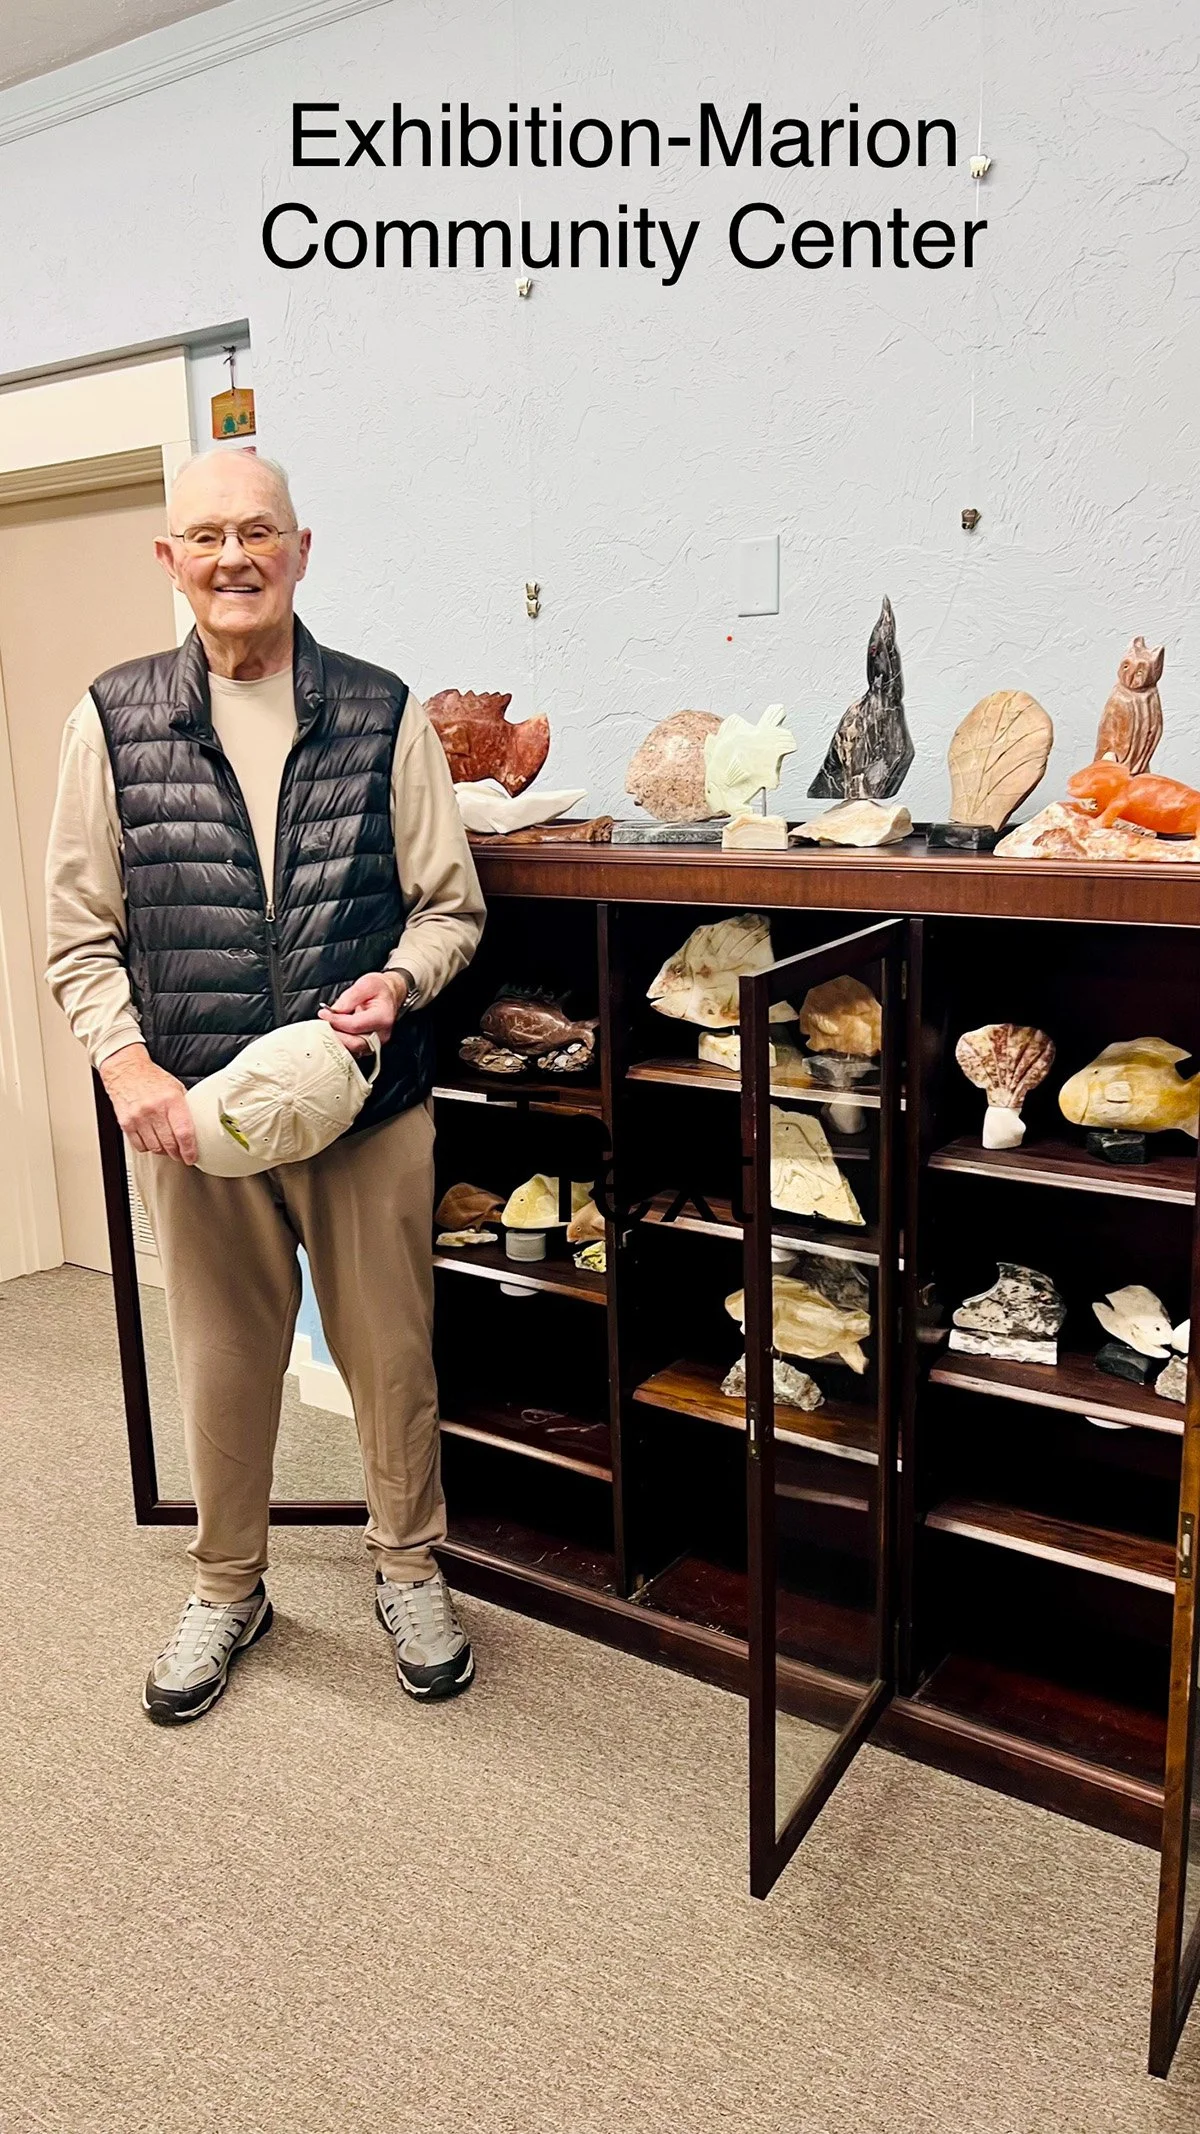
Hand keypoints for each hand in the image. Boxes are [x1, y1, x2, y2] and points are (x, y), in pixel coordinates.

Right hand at [100, 1043, 196, 1162]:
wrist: (126, 1070)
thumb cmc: (152, 1078)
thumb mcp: (176, 1088)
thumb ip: (185, 1107)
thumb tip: (197, 1127)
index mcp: (171, 1100)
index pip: (183, 1132)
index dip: (189, 1150)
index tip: (192, 1157)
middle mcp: (154, 1109)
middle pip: (169, 1144)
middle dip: (177, 1154)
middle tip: (181, 1154)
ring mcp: (138, 1117)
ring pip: (155, 1147)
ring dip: (163, 1151)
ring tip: (167, 1147)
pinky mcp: (126, 1123)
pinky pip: (139, 1146)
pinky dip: (148, 1147)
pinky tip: (152, 1141)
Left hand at [318, 970, 407, 1055]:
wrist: (390, 995)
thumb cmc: (379, 989)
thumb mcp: (366, 984)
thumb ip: (350, 997)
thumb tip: (335, 1010)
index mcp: (382, 1017)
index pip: (354, 1025)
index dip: (336, 1020)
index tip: (323, 1013)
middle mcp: (381, 1034)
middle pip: (354, 1043)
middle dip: (335, 1035)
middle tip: (322, 1024)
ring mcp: (376, 1043)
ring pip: (352, 1050)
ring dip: (337, 1040)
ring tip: (326, 1028)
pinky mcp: (369, 1046)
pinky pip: (353, 1050)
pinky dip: (341, 1043)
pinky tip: (333, 1033)